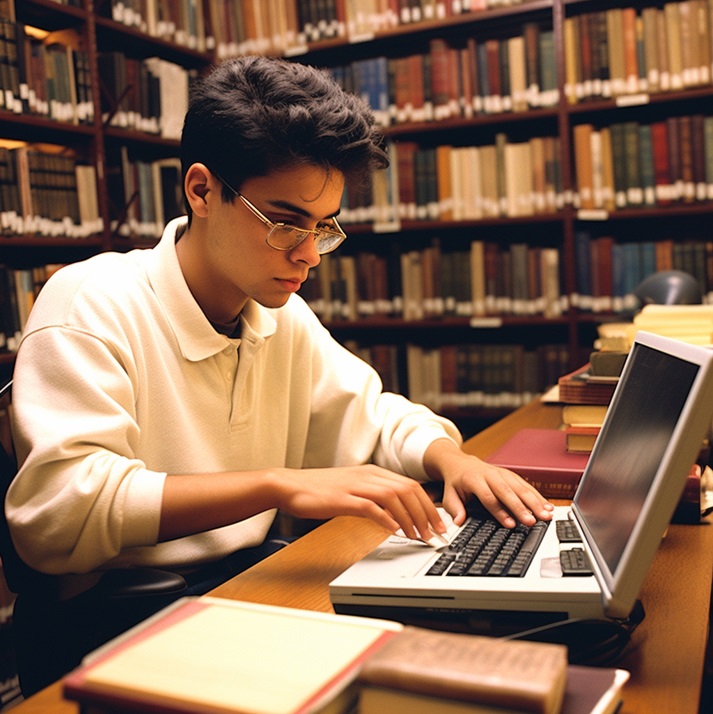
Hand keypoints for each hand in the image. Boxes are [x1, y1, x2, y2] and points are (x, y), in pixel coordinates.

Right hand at [272, 465, 446, 540]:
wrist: (289, 485)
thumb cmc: (319, 490)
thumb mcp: (353, 490)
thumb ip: (374, 499)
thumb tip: (396, 516)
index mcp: (373, 473)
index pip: (410, 486)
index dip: (428, 505)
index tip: (437, 523)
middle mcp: (368, 476)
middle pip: (408, 490)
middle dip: (426, 513)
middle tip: (435, 533)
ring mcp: (356, 486)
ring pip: (394, 497)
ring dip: (410, 518)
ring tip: (419, 536)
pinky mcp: (343, 499)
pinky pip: (370, 507)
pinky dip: (386, 519)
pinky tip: (395, 531)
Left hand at [423, 439, 553, 527]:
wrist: (461, 463)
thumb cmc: (456, 481)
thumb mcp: (448, 494)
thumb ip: (454, 508)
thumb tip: (458, 522)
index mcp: (474, 479)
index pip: (488, 497)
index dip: (500, 511)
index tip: (510, 524)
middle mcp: (490, 474)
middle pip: (508, 492)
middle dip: (522, 507)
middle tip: (533, 521)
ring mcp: (502, 473)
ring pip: (520, 487)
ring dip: (534, 502)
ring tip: (546, 515)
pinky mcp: (511, 475)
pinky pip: (526, 485)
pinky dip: (537, 496)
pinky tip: (547, 506)